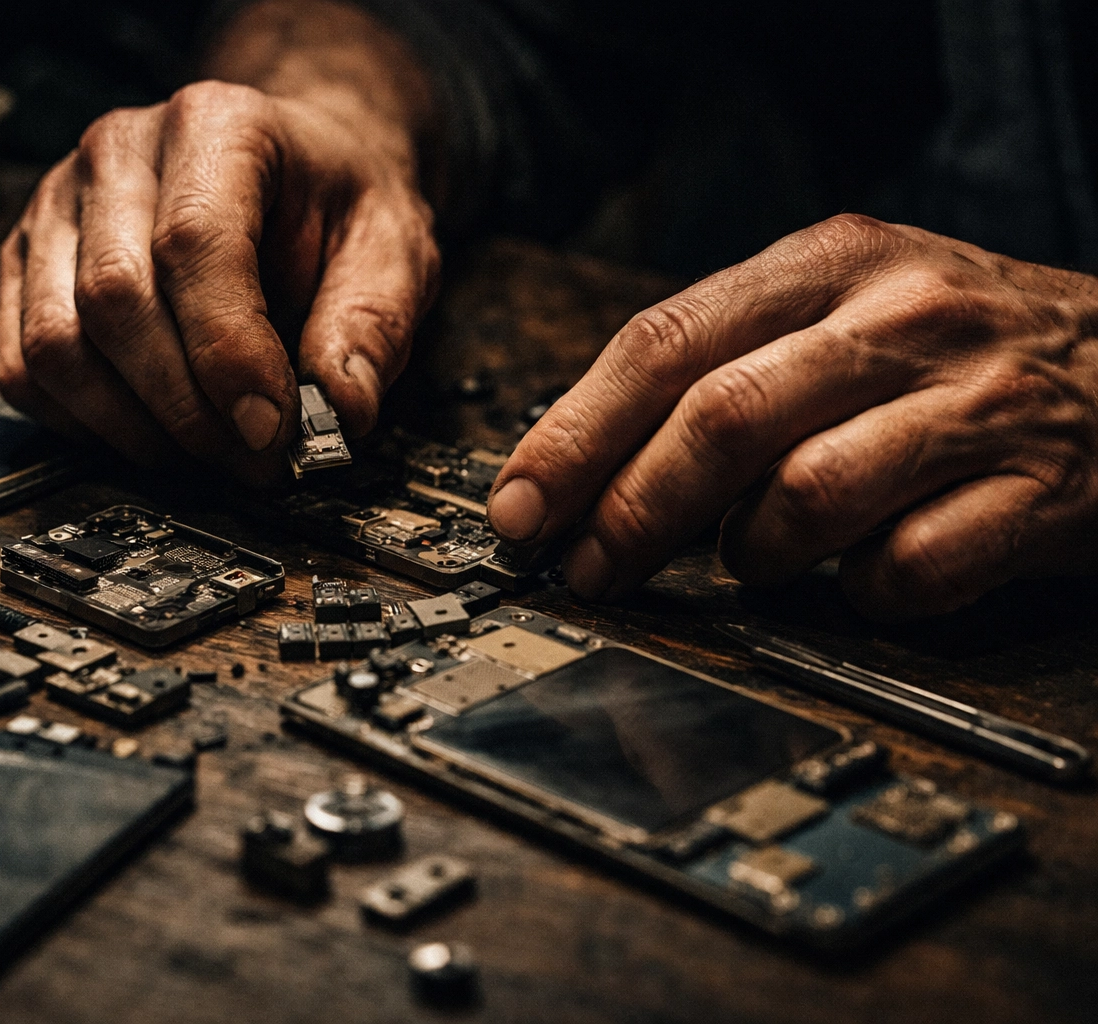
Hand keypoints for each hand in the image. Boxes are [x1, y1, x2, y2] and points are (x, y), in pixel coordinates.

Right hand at [0, 76, 438, 479]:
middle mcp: (117, 153)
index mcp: (214, 125)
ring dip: (133, 428)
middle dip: (187, 407)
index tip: (272, 428)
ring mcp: (57, 208)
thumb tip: (340, 411)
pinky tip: (151, 434)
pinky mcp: (27, 264)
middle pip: (113, 300)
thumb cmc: (330, 204)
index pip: (193, 243)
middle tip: (253, 460)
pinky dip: (83, 425)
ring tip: (208, 454)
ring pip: (55, 344)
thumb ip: (372, 325)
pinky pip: (23, 368)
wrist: (288, 171)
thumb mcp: (393, 249)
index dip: (228, 353)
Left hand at [489, 214, 1097, 619]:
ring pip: (806, 496)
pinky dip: (860, 593)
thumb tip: (585, 463)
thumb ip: (722, 364)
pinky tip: (858, 579)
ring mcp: (972, 406)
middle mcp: (898, 321)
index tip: (517, 507)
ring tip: (746, 561)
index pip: (661, 345)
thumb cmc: (954, 346)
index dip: (572, 438)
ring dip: (746, 554)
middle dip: (627, 512)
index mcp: (828, 265)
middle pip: (718, 422)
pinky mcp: (1037, 494)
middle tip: (584, 571)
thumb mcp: (837, 308)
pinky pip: (909, 568)